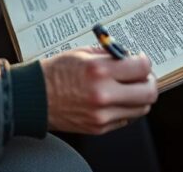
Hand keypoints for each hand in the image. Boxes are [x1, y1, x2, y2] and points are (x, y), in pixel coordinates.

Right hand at [41, 48, 157, 134]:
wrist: (34, 98)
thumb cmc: (54, 73)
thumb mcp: (81, 54)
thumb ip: (109, 55)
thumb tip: (129, 57)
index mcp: (98, 71)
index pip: (141, 67)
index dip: (144, 62)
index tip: (140, 61)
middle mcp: (103, 94)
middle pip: (148, 92)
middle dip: (148, 81)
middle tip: (142, 76)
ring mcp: (102, 114)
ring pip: (141, 109)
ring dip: (139, 97)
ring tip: (128, 88)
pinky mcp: (99, 127)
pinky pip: (125, 119)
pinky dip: (125, 109)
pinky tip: (114, 100)